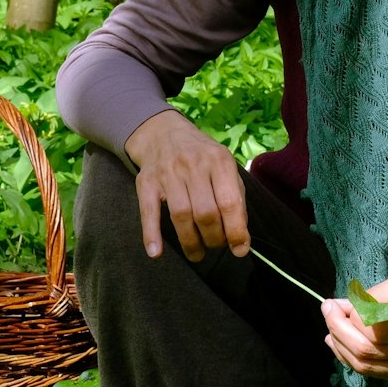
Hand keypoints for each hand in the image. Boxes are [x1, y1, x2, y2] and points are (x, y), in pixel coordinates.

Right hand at [122, 109, 247, 261]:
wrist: (163, 133)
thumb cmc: (201, 156)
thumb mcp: (224, 167)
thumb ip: (235, 199)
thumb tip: (241, 239)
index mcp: (219, 160)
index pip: (229, 202)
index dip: (236, 231)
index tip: (239, 250)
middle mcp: (193, 165)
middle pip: (205, 212)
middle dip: (213, 238)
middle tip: (215, 246)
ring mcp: (168, 173)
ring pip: (181, 215)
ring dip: (190, 242)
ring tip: (197, 254)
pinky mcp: (146, 182)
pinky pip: (148, 211)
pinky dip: (151, 234)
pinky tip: (156, 252)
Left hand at [323, 272, 387, 380]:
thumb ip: (371, 296)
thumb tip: (339, 307)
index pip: (373, 327)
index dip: (349, 315)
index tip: (336, 301)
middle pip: (365, 349)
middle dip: (337, 329)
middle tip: (327, 310)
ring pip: (364, 365)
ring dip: (339, 346)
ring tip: (330, 327)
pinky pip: (371, 373)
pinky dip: (350, 358)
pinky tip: (339, 343)